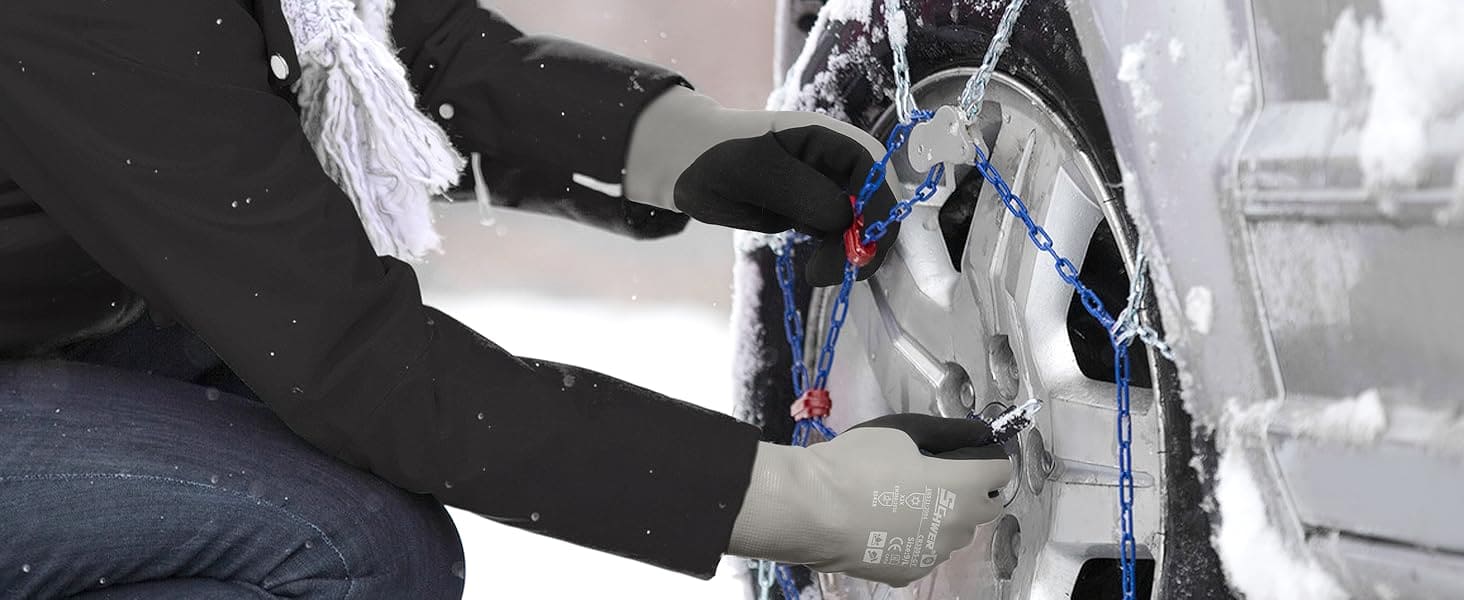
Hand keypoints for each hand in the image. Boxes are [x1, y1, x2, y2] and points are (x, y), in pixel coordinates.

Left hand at [624, 87, 899, 285]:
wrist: (687, 170)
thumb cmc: (714, 159)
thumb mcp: (754, 172)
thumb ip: (802, 192)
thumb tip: (846, 218)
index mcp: (827, 138)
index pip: (873, 168)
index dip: (878, 205)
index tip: (864, 243)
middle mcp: (835, 162)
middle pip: (876, 199)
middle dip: (867, 237)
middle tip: (836, 271)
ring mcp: (828, 189)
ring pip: (861, 224)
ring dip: (850, 253)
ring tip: (816, 275)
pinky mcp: (816, 213)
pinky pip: (842, 236)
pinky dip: (837, 256)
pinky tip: (816, 270)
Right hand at [727, 414, 1010, 585]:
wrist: (812, 509)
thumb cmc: (857, 462)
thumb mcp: (902, 429)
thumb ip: (947, 433)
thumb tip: (977, 433)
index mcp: (963, 485)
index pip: (1000, 469)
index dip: (985, 456)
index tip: (965, 451)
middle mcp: (959, 525)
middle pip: (987, 506)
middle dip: (973, 489)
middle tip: (938, 475)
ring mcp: (935, 554)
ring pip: (956, 532)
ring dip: (946, 516)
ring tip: (906, 502)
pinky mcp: (911, 572)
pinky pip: (927, 552)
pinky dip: (919, 539)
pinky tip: (889, 526)